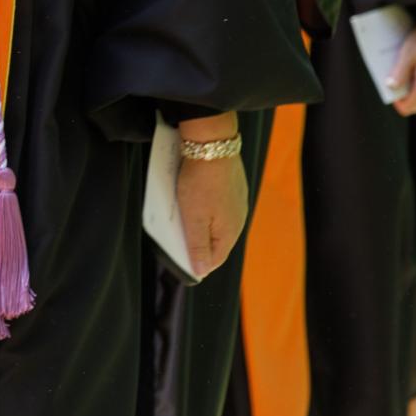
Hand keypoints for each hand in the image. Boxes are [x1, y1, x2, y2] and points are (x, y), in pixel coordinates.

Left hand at [173, 117, 249, 275]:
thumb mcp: (194, 218)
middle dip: (196, 241)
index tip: (180, 261)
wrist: (212, 144)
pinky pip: (217, 204)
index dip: (197, 263)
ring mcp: (237, 202)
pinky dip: (204, 206)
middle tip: (176, 235)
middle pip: (215, 240)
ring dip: (200, 222)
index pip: (215, 259)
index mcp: (230, 232)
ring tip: (182, 216)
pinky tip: (192, 198)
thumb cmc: (201, 182)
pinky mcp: (233, 187)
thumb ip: (198, 246)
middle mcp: (238, 219)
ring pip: (216, 221)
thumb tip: (202, 271)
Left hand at [389, 20, 415, 116]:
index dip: (396, 99)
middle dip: (405, 95)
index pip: (407, 107)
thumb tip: (391, 88)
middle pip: (415, 107)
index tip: (393, 84)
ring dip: (414, 92)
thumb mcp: (407, 55)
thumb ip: (399, 74)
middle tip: (402, 77)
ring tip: (412, 74)